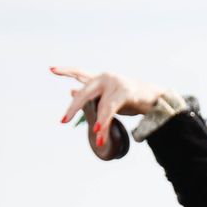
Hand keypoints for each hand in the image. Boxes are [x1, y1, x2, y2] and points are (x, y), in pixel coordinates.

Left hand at [50, 67, 166, 149]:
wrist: (155, 98)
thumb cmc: (131, 98)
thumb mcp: (108, 97)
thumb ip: (91, 94)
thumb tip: (71, 91)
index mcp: (100, 79)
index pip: (79, 73)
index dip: (65, 71)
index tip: (50, 70)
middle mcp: (106, 78)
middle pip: (85, 93)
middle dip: (74, 108)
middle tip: (63, 120)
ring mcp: (115, 83)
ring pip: (101, 106)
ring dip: (99, 124)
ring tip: (96, 137)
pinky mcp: (125, 91)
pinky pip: (111, 109)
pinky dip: (105, 120)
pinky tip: (100, 130)